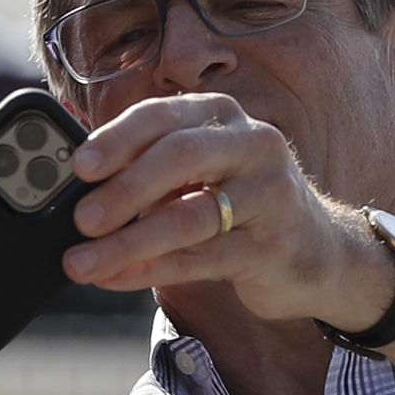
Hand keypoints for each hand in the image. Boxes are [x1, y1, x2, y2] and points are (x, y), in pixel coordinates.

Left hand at [60, 92, 394, 329]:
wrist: (318, 253)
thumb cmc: (239, 206)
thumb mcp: (198, 175)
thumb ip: (148, 172)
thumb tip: (76, 192)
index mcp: (222, 116)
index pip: (162, 116)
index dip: (117, 139)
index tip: (79, 167)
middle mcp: (252, 144)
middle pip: (180, 157)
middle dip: (123, 190)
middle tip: (80, 220)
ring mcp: (269, 195)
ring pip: (189, 216)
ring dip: (127, 243)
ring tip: (82, 262)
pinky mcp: (273, 246)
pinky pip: (201, 259)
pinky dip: (150, 270)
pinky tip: (115, 278)